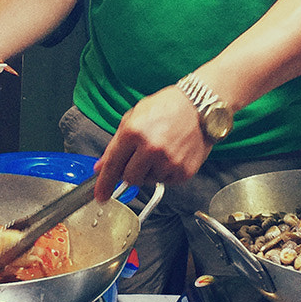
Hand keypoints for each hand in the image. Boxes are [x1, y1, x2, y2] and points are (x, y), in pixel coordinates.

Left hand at [92, 85, 210, 201]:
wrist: (200, 106)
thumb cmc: (167, 107)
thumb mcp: (133, 117)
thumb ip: (115, 144)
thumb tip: (101, 166)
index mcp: (134, 132)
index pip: (113, 165)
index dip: (104, 184)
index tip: (100, 195)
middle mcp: (151, 148)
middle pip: (129, 179)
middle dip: (129, 172)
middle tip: (139, 158)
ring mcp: (168, 161)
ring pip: (148, 180)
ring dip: (149, 171)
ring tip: (160, 149)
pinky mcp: (183, 171)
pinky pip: (166, 181)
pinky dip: (165, 171)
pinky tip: (172, 154)